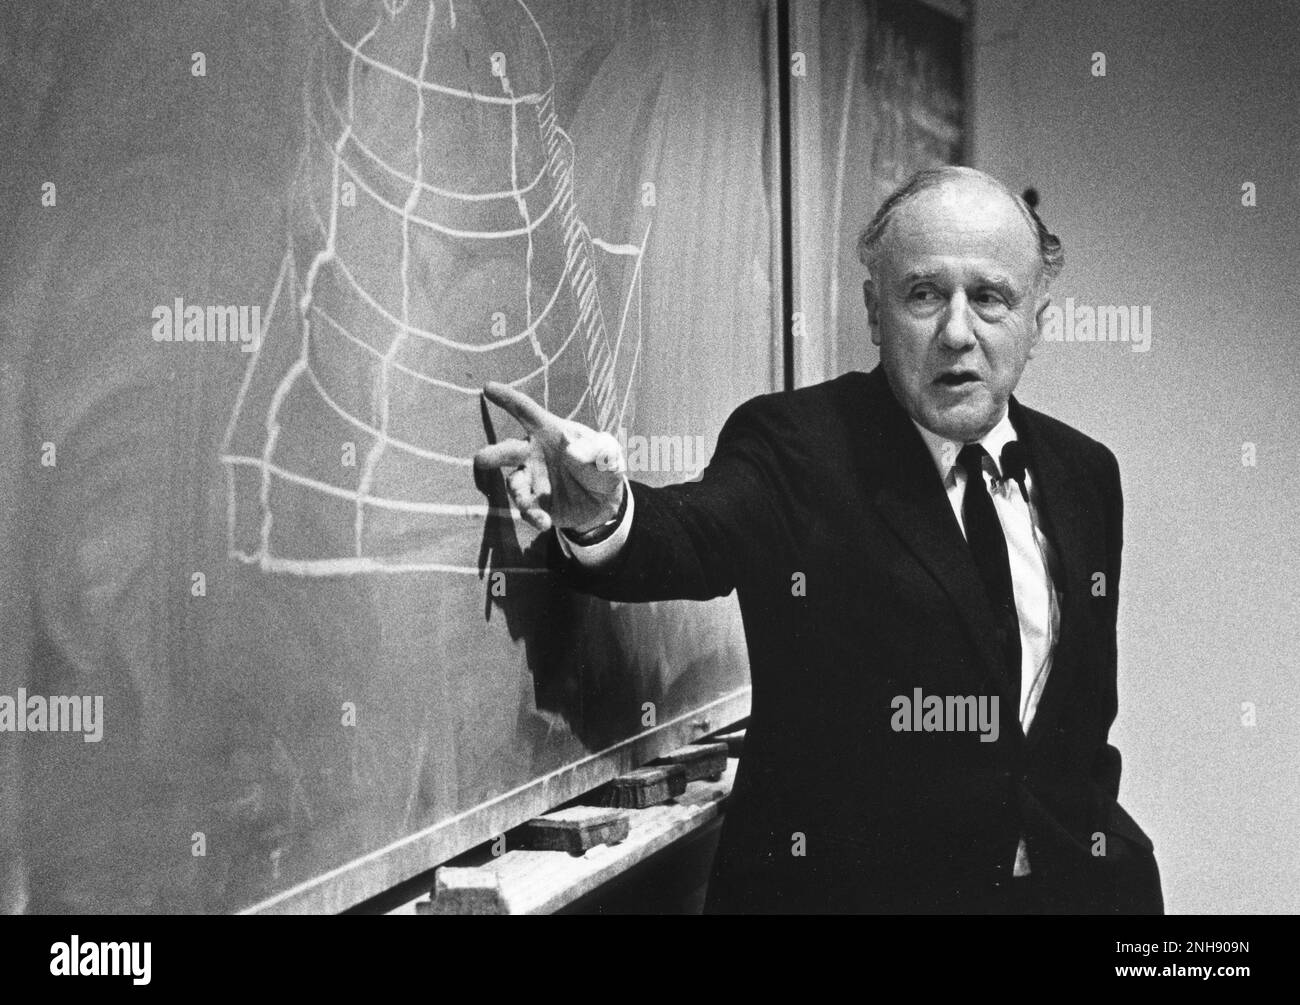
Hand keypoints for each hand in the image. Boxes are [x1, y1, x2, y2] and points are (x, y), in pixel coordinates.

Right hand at [473, 382, 625, 533]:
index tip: (487, 388)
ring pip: (514, 484)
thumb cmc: (601, 465)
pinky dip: (533, 516)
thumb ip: (594, 451)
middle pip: (507, 451)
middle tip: (481, 459)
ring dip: (518, 493)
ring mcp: (532, 479)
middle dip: (492, 455)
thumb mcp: (607, 455)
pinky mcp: (535, 504)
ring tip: (525, 502)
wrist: (604, 502)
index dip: (507, 399)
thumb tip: (569, 449)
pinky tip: (544, 522)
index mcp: (548, 431)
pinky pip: (528, 510)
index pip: (526, 412)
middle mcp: (532, 453)